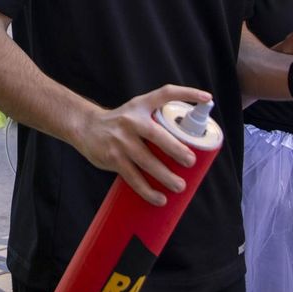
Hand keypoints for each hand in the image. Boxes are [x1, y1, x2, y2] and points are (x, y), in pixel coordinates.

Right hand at [70, 84, 211, 206]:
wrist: (85, 127)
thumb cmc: (120, 122)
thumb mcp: (137, 110)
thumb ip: (158, 119)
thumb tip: (190, 143)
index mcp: (141, 106)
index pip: (165, 93)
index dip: (187, 93)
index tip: (206, 98)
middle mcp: (131, 120)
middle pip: (158, 135)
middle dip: (176, 150)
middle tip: (191, 161)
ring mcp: (120, 140)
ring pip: (146, 161)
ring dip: (165, 176)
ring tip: (180, 186)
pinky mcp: (112, 158)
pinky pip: (133, 177)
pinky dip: (147, 190)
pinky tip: (159, 198)